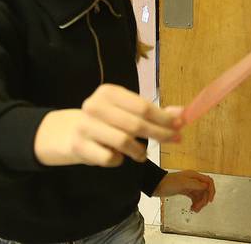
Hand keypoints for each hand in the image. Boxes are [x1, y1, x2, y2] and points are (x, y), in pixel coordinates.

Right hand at [34, 84, 183, 166]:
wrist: (68, 133)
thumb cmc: (106, 120)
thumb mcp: (127, 111)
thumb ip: (154, 112)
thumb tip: (182, 113)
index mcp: (109, 92)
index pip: (143, 106)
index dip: (164, 118)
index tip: (180, 125)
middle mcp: (95, 106)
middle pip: (136, 124)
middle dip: (160, 134)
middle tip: (175, 140)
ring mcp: (85, 126)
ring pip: (123, 142)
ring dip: (139, 150)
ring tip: (142, 154)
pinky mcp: (79, 147)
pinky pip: (109, 158)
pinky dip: (120, 160)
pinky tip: (120, 157)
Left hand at [153, 170, 215, 212]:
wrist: (157, 185)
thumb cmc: (168, 182)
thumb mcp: (183, 183)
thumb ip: (196, 184)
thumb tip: (206, 187)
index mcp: (194, 176)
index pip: (208, 182)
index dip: (211, 191)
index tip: (210, 200)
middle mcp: (193, 180)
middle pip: (205, 190)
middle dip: (203, 200)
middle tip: (199, 208)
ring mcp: (190, 186)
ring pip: (200, 195)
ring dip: (199, 203)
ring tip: (194, 210)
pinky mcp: (185, 191)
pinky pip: (194, 198)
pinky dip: (195, 203)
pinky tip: (192, 208)